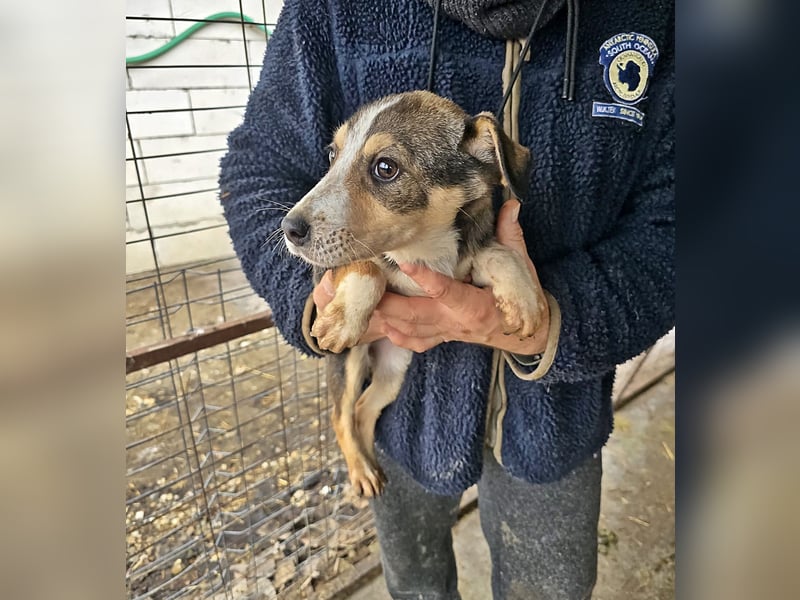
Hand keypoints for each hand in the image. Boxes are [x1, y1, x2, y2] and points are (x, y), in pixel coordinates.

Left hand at [311, 199, 549, 353]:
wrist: (523, 335)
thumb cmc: (519, 298)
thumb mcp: (518, 267)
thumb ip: (509, 236)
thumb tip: (511, 204)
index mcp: (475, 306)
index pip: (448, 293)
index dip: (427, 280)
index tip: (406, 263)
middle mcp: (455, 324)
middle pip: (415, 317)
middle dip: (387, 306)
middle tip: (360, 290)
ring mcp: (445, 334)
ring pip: (407, 330)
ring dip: (381, 319)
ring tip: (355, 304)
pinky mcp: (438, 340)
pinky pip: (409, 341)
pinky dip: (390, 332)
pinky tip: (372, 323)